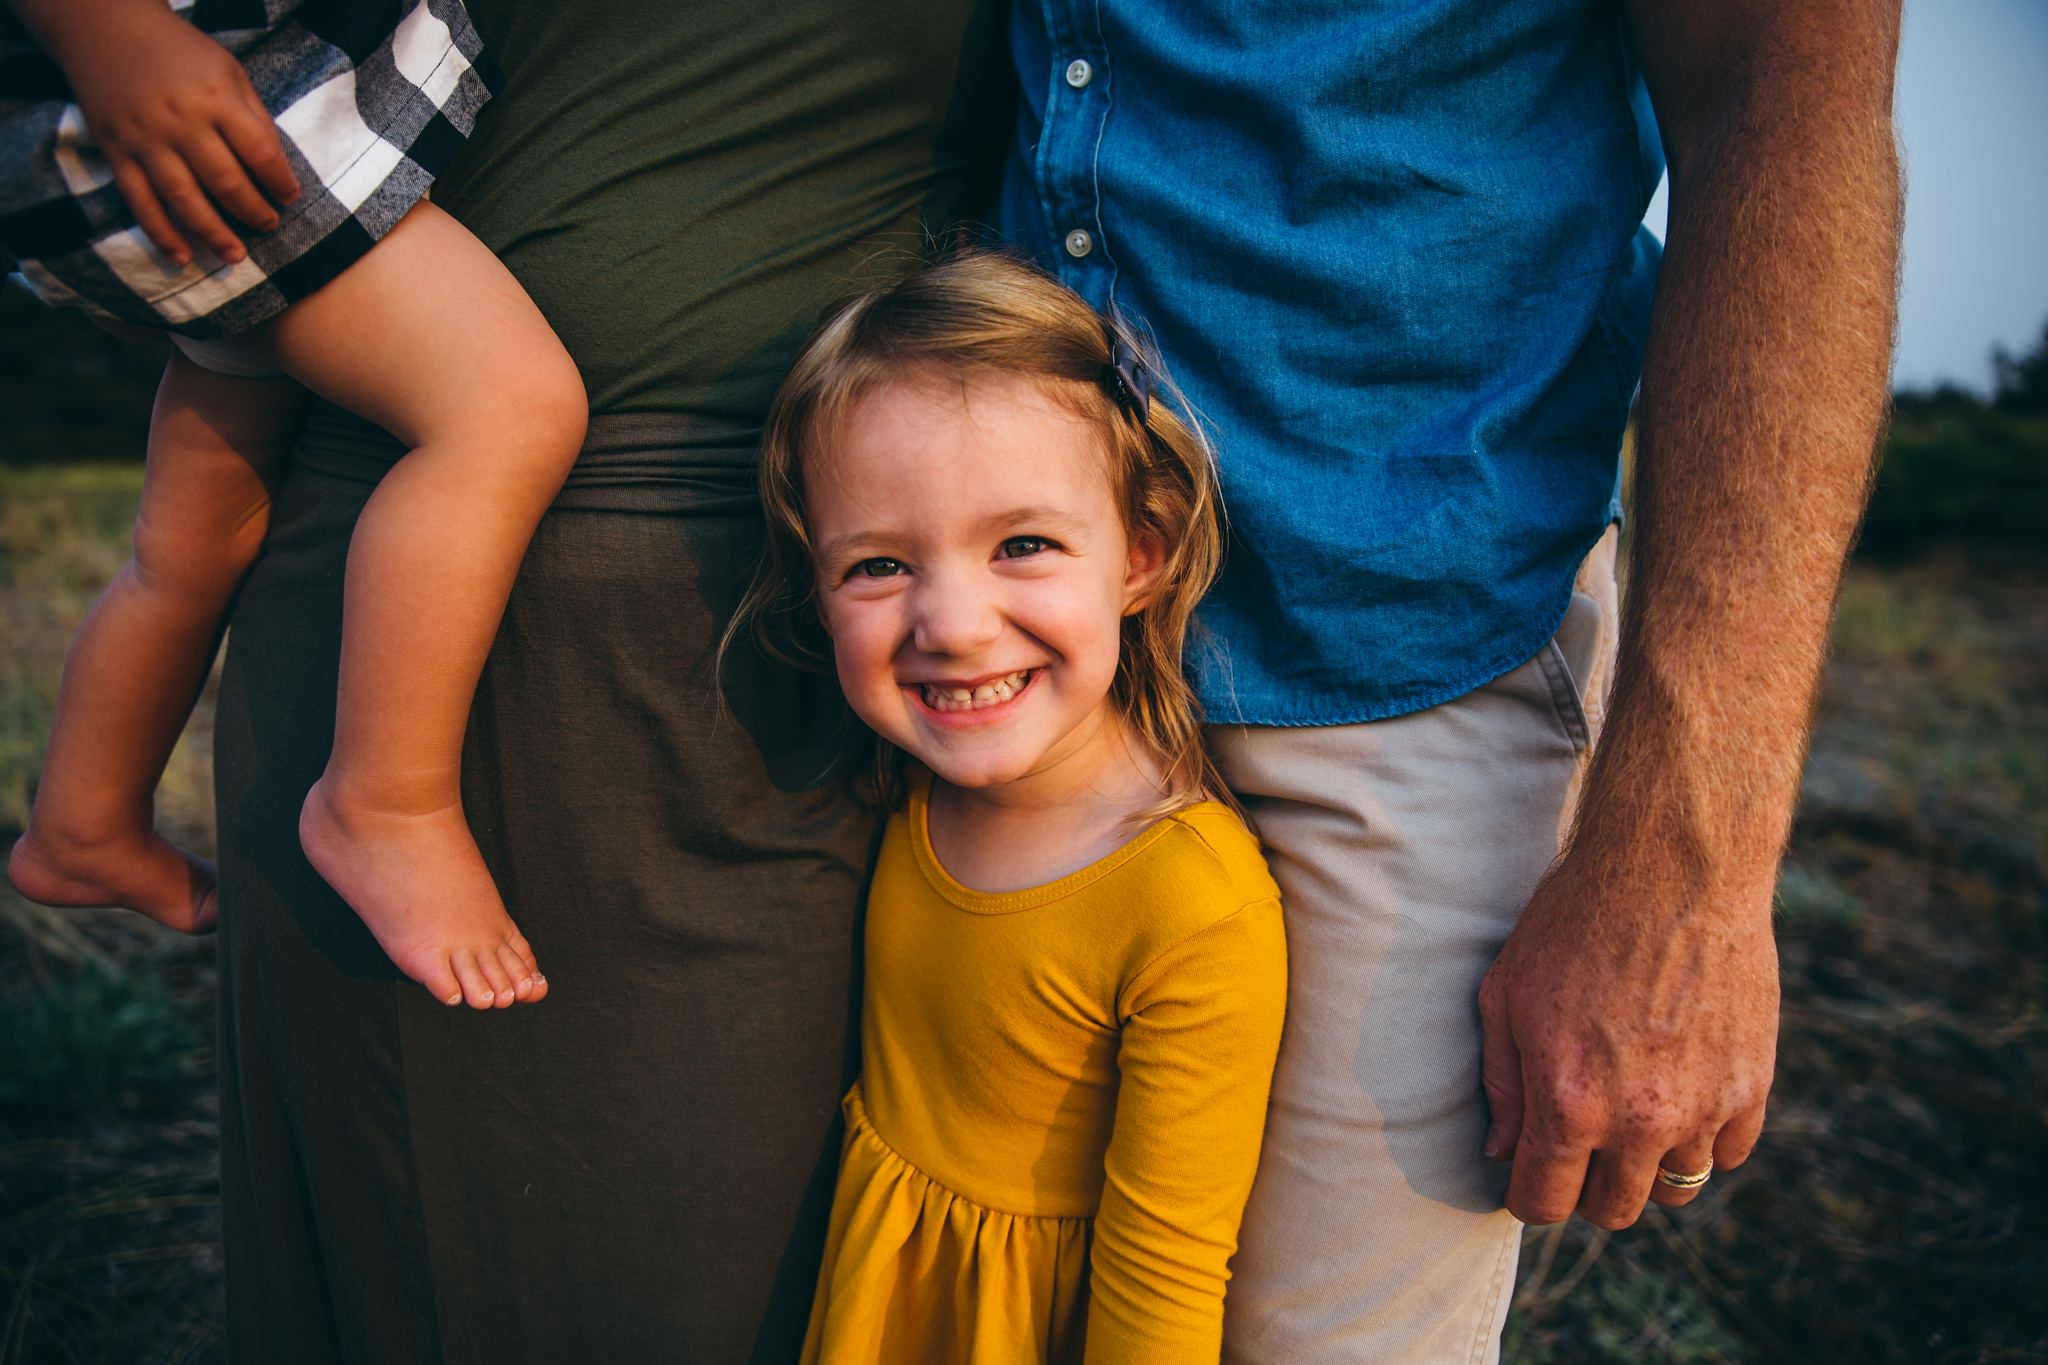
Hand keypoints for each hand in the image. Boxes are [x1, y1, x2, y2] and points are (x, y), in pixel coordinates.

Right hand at [53, 2, 298, 264]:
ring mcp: (145, 140)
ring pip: (183, 200)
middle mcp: (180, 123)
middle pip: (225, 182)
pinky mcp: (117, 153)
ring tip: (235, 257)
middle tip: (269, 227)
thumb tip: (275, 167)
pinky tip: (182, 257)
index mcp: (215, 99)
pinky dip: (161, 233)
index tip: (289, 198)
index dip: (279, 181)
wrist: (106, 29)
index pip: (258, 151)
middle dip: (253, 213)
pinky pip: (140, 202)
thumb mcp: (228, 71)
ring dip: (213, 234)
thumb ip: (253, 116)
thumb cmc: (180, 52)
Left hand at [1476, 830, 1779, 1228]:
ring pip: (1675, 1188)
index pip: (1544, 1203)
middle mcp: (1641, 1121)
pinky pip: (1728, 1152)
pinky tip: (1678, 1092)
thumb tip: (1502, 1151)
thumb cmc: (1573, 924)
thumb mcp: (1505, 994)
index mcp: (1570, 1105)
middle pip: (1613, 1209)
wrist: (1672, 870)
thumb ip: (1503, 1085)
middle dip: (1585, 1188)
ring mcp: (1703, 1108)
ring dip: (1646, 1165)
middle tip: (1576, 1144)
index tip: (1527, 1174)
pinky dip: (1702, 1136)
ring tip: (1629, 1113)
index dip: (1527, 1195)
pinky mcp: (1752, 1086)